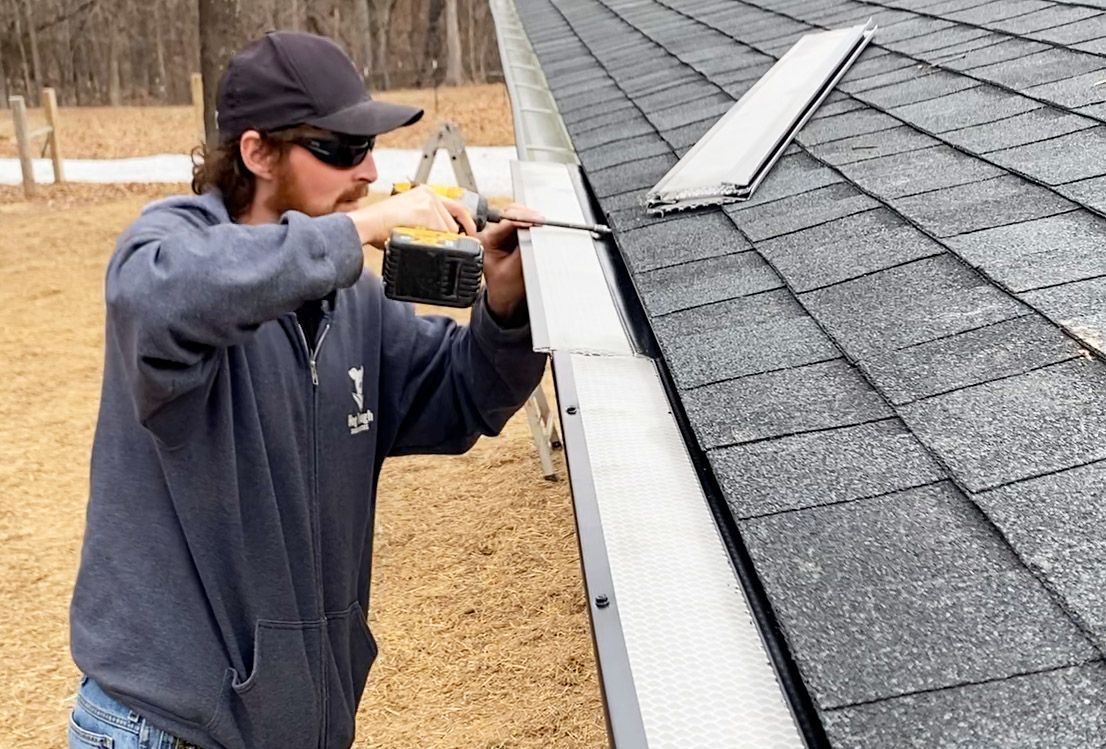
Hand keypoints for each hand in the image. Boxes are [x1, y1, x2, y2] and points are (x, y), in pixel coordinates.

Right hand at [348, 185, 477, 247]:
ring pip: (448, 230)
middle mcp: (429, 195)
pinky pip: (440, 234)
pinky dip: (434, 242)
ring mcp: (429, 203)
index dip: (466, 222)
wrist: (367, 224)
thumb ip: (426, 220)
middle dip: (450, 237)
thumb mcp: (408, 216)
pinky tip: (419, 240)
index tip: (471, 233)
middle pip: (454, 222)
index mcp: (425, 193)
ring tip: (420, 242)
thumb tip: (442, 234)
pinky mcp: (426, 213)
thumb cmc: (381, 224)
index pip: (456, 207)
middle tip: (441, 245)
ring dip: (439, 241)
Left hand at [477, 204, 542, 321]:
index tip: (535, 221)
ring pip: (518, 216)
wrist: (505, 299)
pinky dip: (533, 225)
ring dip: (530, 219)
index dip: (521, 219)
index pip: (505, 223)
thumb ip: (523, 249)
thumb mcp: (513, 270)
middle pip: (511, 214)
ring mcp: (504, 234)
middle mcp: (493, 234)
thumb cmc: (504, 288)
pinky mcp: (514, 237)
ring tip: (541, 223)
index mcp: (486, 241)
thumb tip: (533, 232)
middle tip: (540, 220)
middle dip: (526, 215)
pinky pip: (524, 224)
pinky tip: (539, 227)